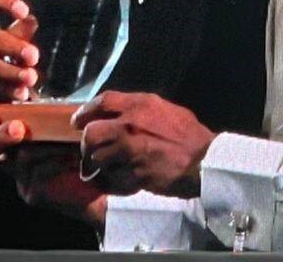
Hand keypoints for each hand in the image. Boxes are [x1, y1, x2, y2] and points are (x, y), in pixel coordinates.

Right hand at [0, 0, 39, 110]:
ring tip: (30, 77)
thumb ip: (17, 29)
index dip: (4, 1)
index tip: (24, 12)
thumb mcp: (2, 32)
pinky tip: (21, 92)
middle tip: (34, 56)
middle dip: (13, 46)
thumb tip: (31, 21)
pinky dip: (6, 90)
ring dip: (10, 71)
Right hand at [0, 109, 106, 227]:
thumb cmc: (77, 147)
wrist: (100, 180)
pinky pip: (38, 174)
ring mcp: (21, 180)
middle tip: (18, 127)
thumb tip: (29, 90)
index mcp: (14, 144)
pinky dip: (55, 163)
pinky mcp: (34, 194)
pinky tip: (72, 157)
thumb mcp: (58, 124)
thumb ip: (40, 112)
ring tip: (64, 139)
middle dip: (0, 136)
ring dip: (42, 147)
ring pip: (21, 159)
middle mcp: (11, 163)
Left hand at [74, 91, 215, 198]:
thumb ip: (141, 109)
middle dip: (88, 142)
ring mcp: (130, 151)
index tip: (78, 121)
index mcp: (141, 105)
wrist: (204, 161)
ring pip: (98, 158)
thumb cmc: (189, 134)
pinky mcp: (133, 174)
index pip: (103, 101)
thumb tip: (120, 113)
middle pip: (92, 132)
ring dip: (100, 164)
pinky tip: (121, 179)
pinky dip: (113, 180)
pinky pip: (112, 178)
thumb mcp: (165, 109)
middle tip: (90, 148)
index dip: (86, 111)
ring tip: (107, 166)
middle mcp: (130, 125)